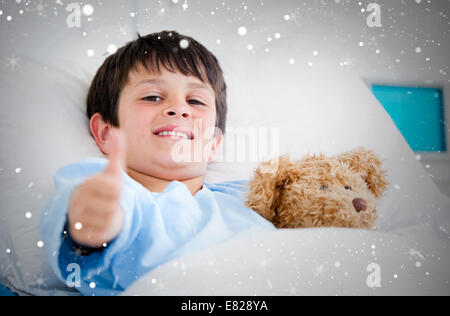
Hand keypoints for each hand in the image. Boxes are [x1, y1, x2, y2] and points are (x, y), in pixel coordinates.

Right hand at [67, 129, 126, 247]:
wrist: (89, 214)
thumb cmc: (104, 191)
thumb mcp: (112, 172)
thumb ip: (116, 153)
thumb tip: (117, 131)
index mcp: (86, 184)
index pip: (112, 187)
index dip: (116, 189)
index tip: (113, 189)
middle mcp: (79, 200)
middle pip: (112, 203)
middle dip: (115, 203)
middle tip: (110, 201)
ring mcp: (78, 217)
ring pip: (108, 218)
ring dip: (112, 216)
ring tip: (106, 211)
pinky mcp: (82, 233)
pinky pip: (103, 232)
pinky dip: (107, 228)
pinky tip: (102, 222)